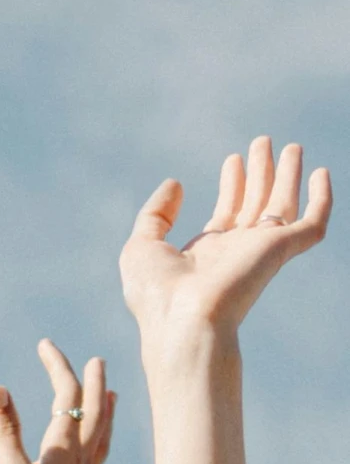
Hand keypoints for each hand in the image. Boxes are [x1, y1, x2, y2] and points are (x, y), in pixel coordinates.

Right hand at [0, 341, 114, 463]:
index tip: (45, 344)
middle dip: (90, 381)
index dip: (58, 366)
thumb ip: (5, 431)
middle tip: (94, 359)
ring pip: (102, 436)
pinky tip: (100, 449)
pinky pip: (100, 461)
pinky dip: (103, 443)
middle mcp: (81, 459)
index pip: (65, 396)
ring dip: (106, 410)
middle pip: (92, 411)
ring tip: (112, 394)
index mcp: (64, 448)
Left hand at [121, 137, 330, 362]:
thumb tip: (175, 183)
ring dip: (288, 176)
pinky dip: (321, 200)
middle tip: (262, 142)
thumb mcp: (143, 245)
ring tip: (291, 146)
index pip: (227, 213)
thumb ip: (156, 213)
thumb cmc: (157, 293)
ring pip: (282, 206)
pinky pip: (311, 224)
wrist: (183, 321)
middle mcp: (238, 251)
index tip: (233, 159)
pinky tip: (321, 173)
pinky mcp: (280, 251)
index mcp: (208, 253)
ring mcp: (260, 250)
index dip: (232, 185)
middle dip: (261, 173)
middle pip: (256, 204)